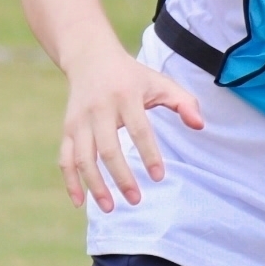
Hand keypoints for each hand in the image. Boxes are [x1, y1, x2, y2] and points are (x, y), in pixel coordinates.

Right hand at [59, 49, 205, 210]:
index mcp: (125, 97)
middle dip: (122, 177)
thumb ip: (183, 102)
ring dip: (95, 185)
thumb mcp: (160, 83)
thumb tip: (199, 126)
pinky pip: (65, 159)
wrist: (91, 58)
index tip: (159, 177)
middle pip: (108, 149)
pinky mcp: (68, 129)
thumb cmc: (133, 76)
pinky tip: (79, 203)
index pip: (139, 130)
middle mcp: (99, 109)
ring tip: (110, 207)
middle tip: (137, 200)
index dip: (149, 154)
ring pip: (83, 158)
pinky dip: (70, 181)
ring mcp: (80, 121)